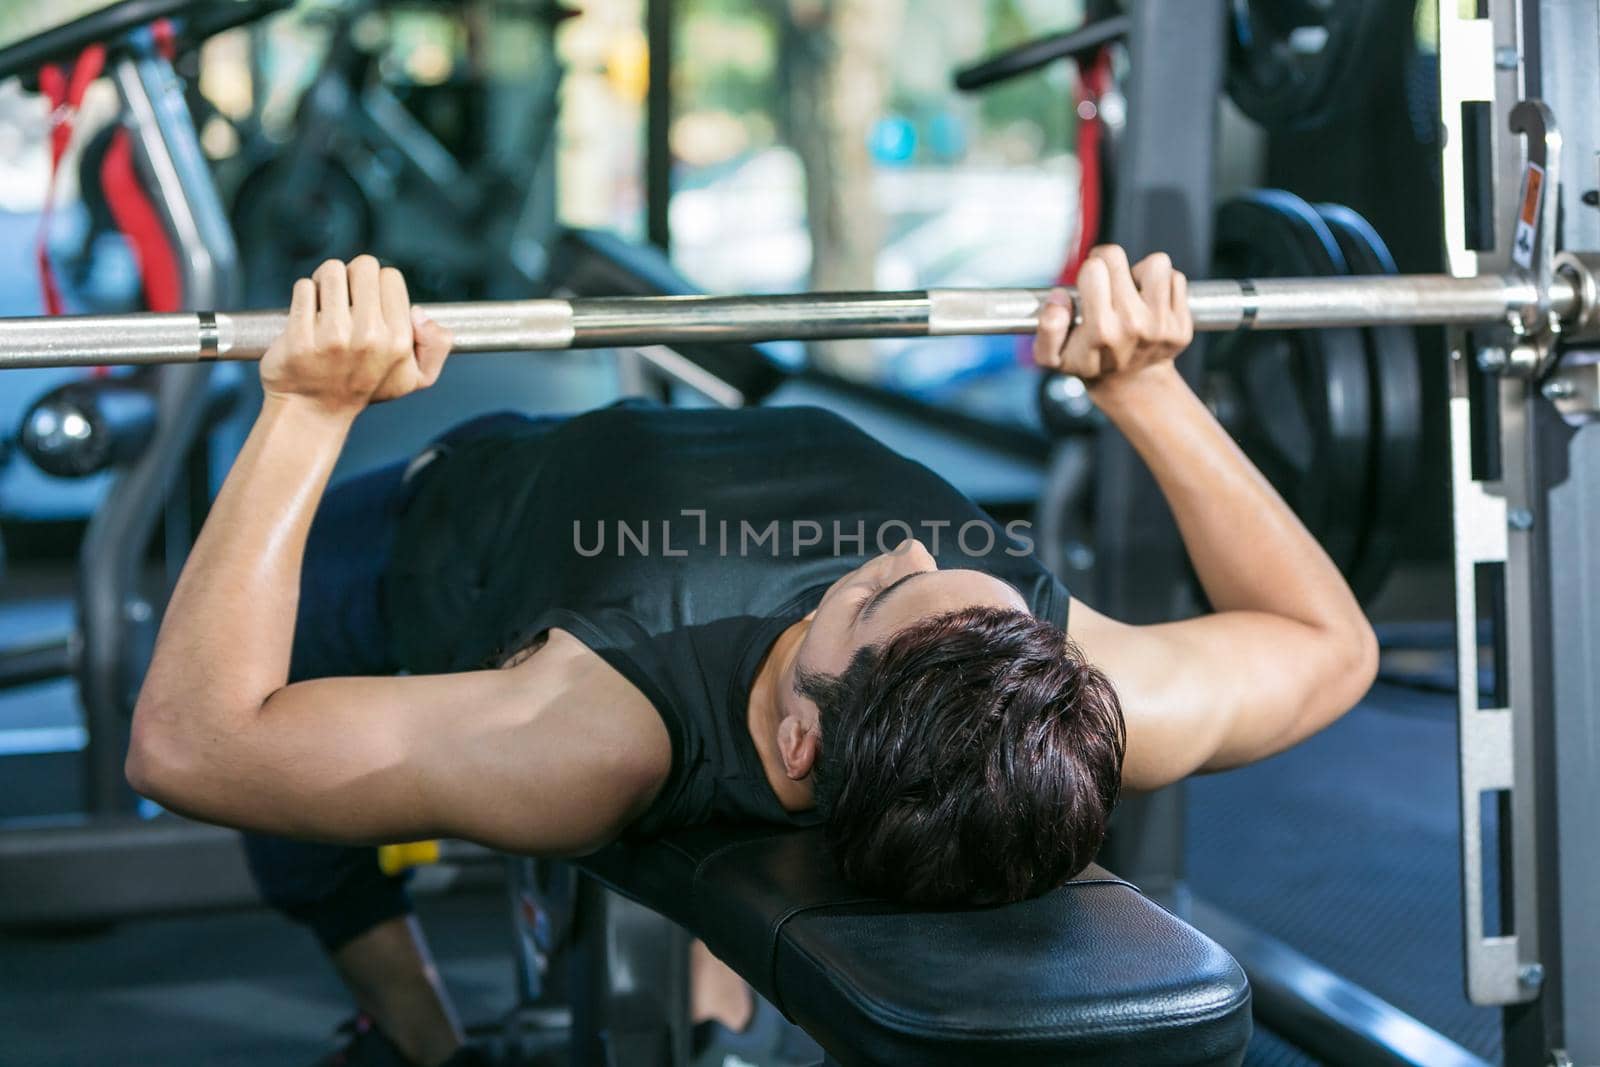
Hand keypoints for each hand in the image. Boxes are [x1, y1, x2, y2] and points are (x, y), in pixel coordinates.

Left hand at [260, 256, 453, 415]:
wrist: (315, 411)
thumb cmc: (366, 386)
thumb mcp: (417, 377)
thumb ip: (438, 344)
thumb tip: (419, 313)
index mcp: (399, 340)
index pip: (390, 276)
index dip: (379, 286)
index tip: (370, 305)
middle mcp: (369, 337)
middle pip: (363, 266)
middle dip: (353, 276)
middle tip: (346, 298)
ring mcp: (332, 337)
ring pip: (331, 271)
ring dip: (327, 282)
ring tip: (327, 304)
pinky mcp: (300, 337)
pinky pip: (304, 288)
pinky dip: (305, 295)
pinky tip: (308, 316)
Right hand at [1031, 246, 1192, 388]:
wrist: (1131, 384)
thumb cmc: (1090, 363)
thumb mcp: (1053, 357)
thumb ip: (1047, 328)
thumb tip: (1059, 298)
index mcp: (1101, 329)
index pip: (1093, 267)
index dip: (1089, 271)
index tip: (1090, 286)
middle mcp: (1133, 325)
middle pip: (1118, 258)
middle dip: (1109, 265)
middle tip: (1109, 284)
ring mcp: (1162, 325)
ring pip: (1156, 264)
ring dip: (1142, 273)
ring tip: (1134, 292)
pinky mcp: (1182, 325)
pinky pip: (1176, 280)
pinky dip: (1163, 286)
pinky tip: (1150, 302)